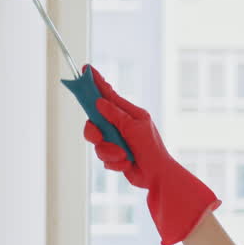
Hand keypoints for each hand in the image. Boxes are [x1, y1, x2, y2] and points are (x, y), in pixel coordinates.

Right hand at [82, 65, 220, 244]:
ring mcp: (116, 141)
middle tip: (100, 136)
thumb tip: (99, 102)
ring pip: (97, 143)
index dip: (97, 83)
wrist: (157, 175)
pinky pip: (104, 158)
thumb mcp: (134, 128)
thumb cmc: (151, 149)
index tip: (86, 69)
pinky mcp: (115, 156)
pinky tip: (127, 163)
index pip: (108, 95)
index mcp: (129, 114)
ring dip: (110, 152)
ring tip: (124, 155)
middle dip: (95, 132)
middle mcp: (120, 125)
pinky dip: (115, 162)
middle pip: (94, 121)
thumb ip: (115, 115)